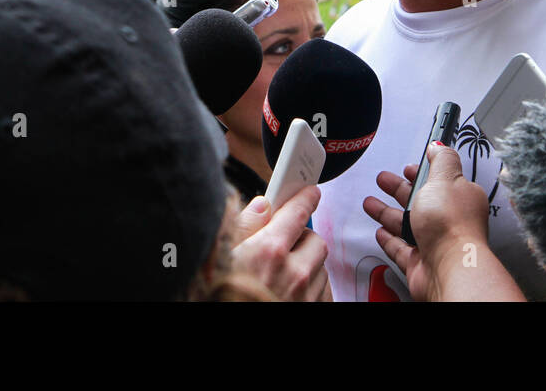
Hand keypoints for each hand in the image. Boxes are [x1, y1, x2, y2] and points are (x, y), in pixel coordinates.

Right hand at [230, 186, 330, 301]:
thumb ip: (244, 227)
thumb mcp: (223, 257)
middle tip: (284, 244)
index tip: (309, 192)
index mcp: (269, 251)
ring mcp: (306, 295)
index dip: (304, 198)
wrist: (227, 352)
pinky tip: (291, 289)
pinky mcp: (312, 309)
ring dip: (307, 263)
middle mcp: (294, 272)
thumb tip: (261, 206)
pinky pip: (322, 290)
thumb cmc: (224, 295)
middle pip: (315, 240)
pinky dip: (311, 286)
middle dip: (302, 238)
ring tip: (282, 272)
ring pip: (320, 266)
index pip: (298, 212)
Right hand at [363, 143, 490, 300]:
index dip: (421, 172)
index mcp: (458, 198)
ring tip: (370, 203)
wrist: (448, 268)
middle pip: (418, 201)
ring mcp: (433, 242)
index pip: (438, 180)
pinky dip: (389, 240)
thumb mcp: (445, 179)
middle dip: (398, 189)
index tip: (408, 166)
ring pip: (406, 224)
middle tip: (383, 180)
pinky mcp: (420, 262)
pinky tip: (381, 233)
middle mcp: (448, 220)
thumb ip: (441, 159)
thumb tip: (439, 145)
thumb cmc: (451, 225)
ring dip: (387, 213)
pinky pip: (401, 249)